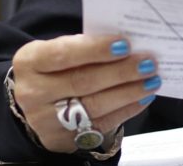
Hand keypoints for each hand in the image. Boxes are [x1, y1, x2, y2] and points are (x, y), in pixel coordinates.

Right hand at [11, 34, 159, 152]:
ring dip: (129, 92)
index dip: (96, 49)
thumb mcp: (59, 50)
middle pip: (82, 81)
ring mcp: (45, 120)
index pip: (64, 54)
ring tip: (152, 80)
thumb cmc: (56, 68)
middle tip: (148, 63)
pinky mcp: (61, 139)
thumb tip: (127, 44)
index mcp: (30, 61)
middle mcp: (33, 92)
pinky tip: (143, 98)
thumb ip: (85, 45)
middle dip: (120, 72)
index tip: (125, 44)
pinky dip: (126, 109)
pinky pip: (100, 125)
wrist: (34, 103)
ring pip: (93, 106)